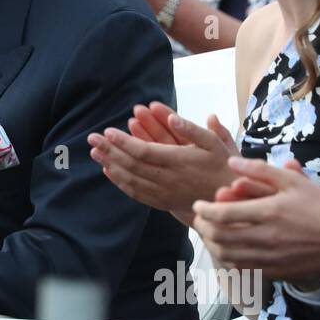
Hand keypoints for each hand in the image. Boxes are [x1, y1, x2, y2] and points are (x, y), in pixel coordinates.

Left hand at [89, 104, 240, 225]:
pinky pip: (136, 193)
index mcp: (178, 162)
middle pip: (131, 164)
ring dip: (110, 164)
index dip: (123, 141)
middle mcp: (168, 179)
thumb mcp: (215, 144)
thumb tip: (174, 117)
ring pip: (130, 179)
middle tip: (91, 137)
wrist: (229, 199)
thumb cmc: (222, 166)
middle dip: (109, 150)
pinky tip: (108, 171)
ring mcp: (163, 192)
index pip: (143, 151)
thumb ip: (193, 130)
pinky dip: (120, 182)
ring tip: (94, 152)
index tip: (107, 131)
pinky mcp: (162, 202)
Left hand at [191, 157, 319, 280]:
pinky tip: (227, 249)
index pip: (222, 214)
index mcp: (269, 212)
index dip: (203, 210)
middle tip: (199, 219)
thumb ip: (259, 170)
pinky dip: (228, 258)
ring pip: (227, 255)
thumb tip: (231, 162)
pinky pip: (243, 268)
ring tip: (208, 233)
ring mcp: (270, 257)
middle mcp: (266, 237)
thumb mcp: (292, 180)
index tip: (197, 204)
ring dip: (211, 244)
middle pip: (219, 237)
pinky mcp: (275, 271)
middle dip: (202, 227)